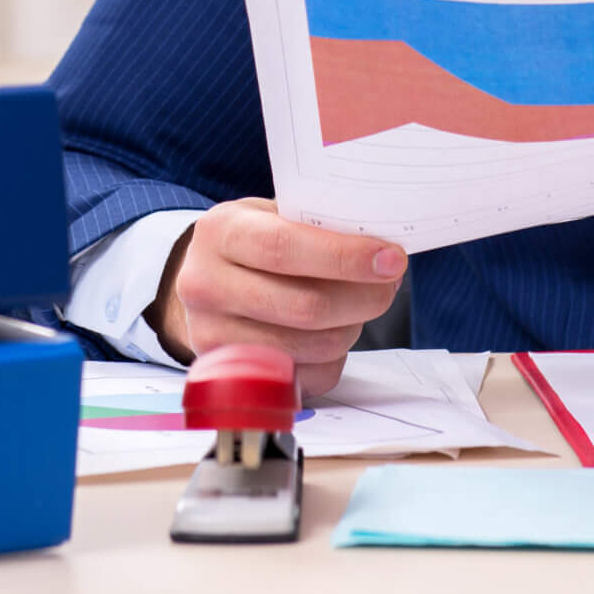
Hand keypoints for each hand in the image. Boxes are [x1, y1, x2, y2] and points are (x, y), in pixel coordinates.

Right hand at [147, 198, 406, 395]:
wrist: (204, 284)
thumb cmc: (251, 245)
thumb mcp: (268, 216)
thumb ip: (314, 226)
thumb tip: (381, 248)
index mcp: (218, 234)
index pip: (284, 249)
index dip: (344, 257)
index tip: (390, 258)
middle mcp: (206, 287)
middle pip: (304, 307)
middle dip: (363, 297)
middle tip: (389, 282)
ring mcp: (214, 338)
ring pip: (313, 346)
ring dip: (352, 326)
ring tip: (358, 303)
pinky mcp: (234, 377)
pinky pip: (309, 377)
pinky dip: (335, 356)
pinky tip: (332, 330)